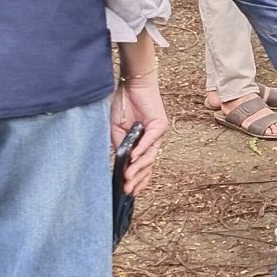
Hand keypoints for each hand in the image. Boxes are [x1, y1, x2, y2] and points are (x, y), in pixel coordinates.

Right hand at [111, 71, 168, 193]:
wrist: (130, 84)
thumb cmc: (123, 105)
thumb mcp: (116, 130)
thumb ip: (120, 147)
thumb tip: (120, 166)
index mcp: (143, 144)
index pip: (144, 167)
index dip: (138, 180)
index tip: (129, 192)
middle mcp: (153, 141)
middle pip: (148, 165)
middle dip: (137, 179)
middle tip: (127, 190)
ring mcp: (158, 134)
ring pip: (150, 156)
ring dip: (138, 167)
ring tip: (128, 177)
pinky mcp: (160, 124)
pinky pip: (150, 140)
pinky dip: (141, 149)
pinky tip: (133, 158)